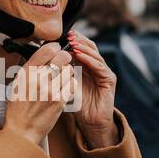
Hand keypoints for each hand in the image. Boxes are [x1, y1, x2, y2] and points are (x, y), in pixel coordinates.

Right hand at [3, 42, 75, 145]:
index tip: (57, 48)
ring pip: (70, 70)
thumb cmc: (18, 108)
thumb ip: (30, 69)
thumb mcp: (18, 84)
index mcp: (26, 73)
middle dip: (65, 57)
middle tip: (64, 61)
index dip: (55, 47)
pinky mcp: (60, 101)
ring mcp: (50, 90)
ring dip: (68, 72)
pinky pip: (72, 84)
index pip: (46, 50)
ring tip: (62, 78)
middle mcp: (38, 79)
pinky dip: (70, 85)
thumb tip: (44, 53)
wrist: (22, 131)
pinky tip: (64, 88)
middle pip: (62, 57)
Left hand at [66, 29, 117, 146]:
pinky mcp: (109, 80)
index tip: (62, 35)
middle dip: (79, 40)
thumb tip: (49, 59)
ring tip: (73, 43)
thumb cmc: (78, 106)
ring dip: (83, 48)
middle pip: (89, 47)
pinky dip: (90, 60)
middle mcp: (96, 67)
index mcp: (86, 67)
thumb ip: (61, 72)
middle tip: (69, 34)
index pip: (81, 48)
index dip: (73, 40)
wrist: (91, 122)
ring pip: (95, 55)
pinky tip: (80, 56)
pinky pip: (99, 67)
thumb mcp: (66, 85)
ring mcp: (104, 72)